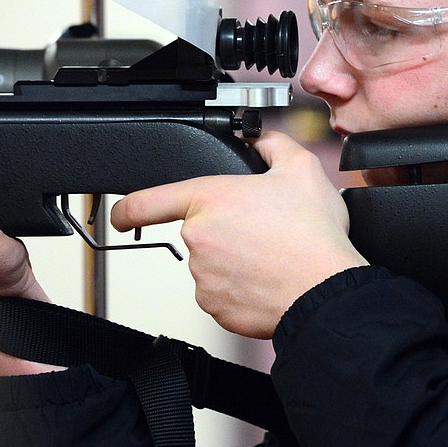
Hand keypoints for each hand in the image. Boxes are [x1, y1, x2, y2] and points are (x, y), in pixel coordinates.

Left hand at [110, 131, 366, 338]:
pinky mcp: (217, 308)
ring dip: (234, 261)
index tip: (121, 215)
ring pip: (212, 265)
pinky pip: (222, 294)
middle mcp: (198, 239)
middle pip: (199, 232)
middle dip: (226, 231)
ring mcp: (204, 277)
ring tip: (272, 256)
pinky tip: (268, 279)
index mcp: (209, 199)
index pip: (146, 202)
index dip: (126, 208)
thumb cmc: (313, 236)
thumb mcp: (301, 168)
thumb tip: (259, 138)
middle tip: (263, 231)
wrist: (326, 291)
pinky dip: (241, 289)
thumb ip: (271, 144)